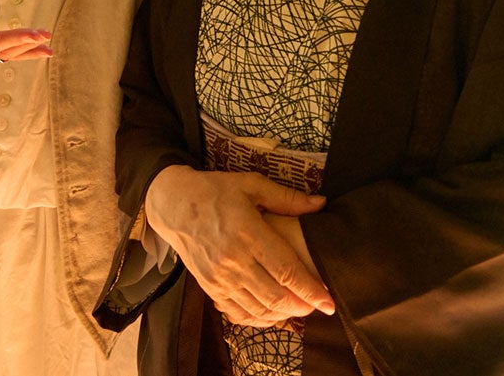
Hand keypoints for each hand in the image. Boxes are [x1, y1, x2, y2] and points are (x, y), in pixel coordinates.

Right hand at [144, 166, 332, 326]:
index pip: (287, 270)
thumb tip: (321, 204)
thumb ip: (287, 198)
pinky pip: (238, 313)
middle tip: (318, 306)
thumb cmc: (215, 191)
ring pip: (258, 309)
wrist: (174, 204)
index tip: (329, 302)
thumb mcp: (251, 184)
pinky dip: (259, 318)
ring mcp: (220, 278)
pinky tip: (273, 314)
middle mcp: (234, 260)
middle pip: (276, 296)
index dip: (311, 290)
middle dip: (302, 306)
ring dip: (283, 315)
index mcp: (248, 233)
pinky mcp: (210, 287)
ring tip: (300, 309)